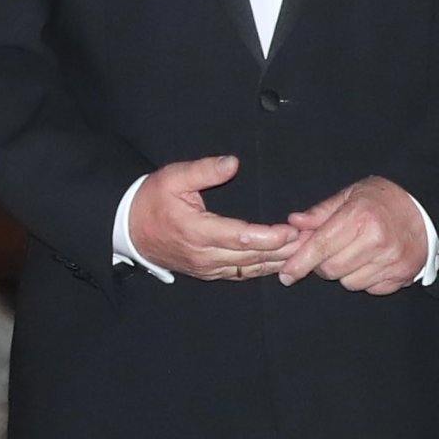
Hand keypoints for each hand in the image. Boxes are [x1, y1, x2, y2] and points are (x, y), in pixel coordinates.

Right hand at [126, 154, 298, 282]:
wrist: (128, 228)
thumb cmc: (151, 200)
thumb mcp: (173, 177)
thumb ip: (204, 171)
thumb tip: (232, 163)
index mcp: (196, 231)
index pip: (241, 238)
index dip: (269, 237)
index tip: (291, 230)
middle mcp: (203, 254)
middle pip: (251, 258)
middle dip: (283, 251)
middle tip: (310, 241)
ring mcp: (205, 267)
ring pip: (248, 270)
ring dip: (276, 262)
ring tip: (303, 252)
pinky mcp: (207, 272)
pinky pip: (240, 275)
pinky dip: (262, 269)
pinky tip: (280, 262)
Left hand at [279, 176, 434, 293]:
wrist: (427, 210)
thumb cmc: (383, 200)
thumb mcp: (351, 194)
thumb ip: (321, 211)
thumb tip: (294, 223)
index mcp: (361, 217)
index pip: (321, 246)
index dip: (300, 262)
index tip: (286, 275)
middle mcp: (377, 241)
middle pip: (331, 269)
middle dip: (321, 265)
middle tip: (328, 252)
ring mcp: (392, 260)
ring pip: (349, 283)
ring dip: (344, 273)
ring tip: (354, 254)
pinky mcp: (403, 275)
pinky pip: (369, 288)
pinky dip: (364, 279)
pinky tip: (371, 262)